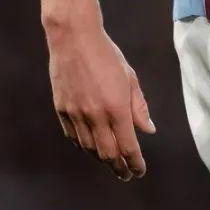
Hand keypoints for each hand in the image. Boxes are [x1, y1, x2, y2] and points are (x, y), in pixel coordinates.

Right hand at [46, 22, 154, 180]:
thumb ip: (139, 106)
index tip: (139, 170)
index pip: (128, 148)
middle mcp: (96, 114)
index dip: (135, 164)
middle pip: (108, 154)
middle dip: (119, 168)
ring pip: (89, 148)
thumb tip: (148, 130)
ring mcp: (76, 112)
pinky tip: (89, 145)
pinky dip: (82, 145)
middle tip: (125, 174)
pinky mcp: (61, 107)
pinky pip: (72, 135)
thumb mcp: (129, 76)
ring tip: (109, 161)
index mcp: (117, 107)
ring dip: (101, 159)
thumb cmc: (105, 53)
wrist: (73, 35)